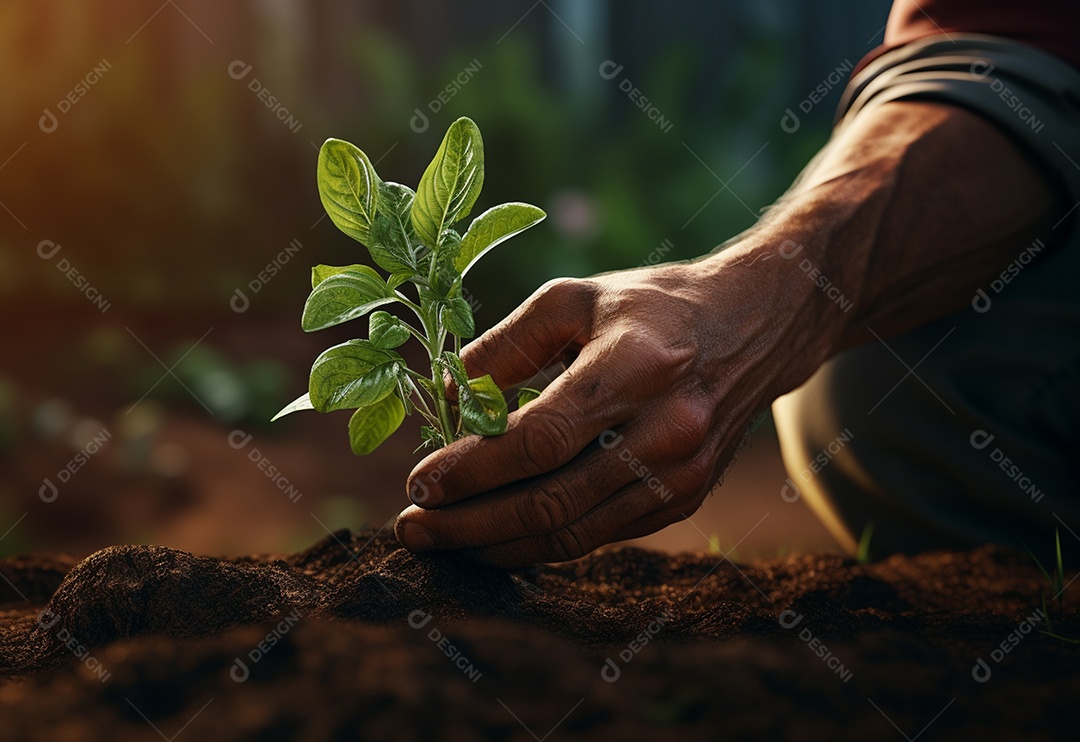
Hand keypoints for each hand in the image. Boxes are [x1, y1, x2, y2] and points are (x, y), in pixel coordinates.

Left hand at [394, 252, 821, 565]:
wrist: (752, 328)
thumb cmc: (650, 306)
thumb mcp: (573, 299)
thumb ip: (504, 346)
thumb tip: (444, 400)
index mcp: (637, 366)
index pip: (540, 437)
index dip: (472, 468)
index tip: (418, 481)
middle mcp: (667, 429)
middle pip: (551, 499)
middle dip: (469, 522)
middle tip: (411, 527)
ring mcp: (681, 475)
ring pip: (572, 533)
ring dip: (497, 545)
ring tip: (441, 539)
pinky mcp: (684, 500)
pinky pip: (597, 535)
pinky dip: (540, 543)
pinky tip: (496, 536)